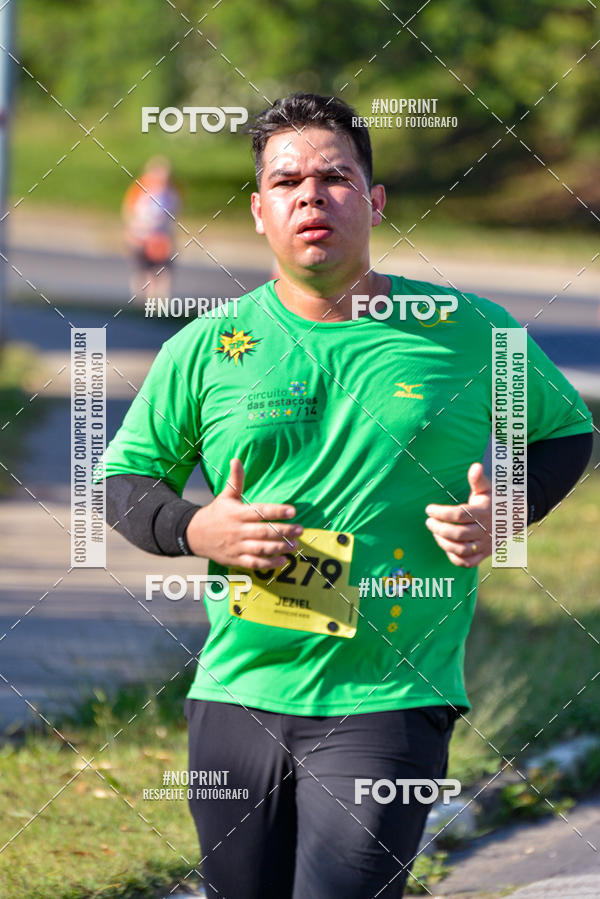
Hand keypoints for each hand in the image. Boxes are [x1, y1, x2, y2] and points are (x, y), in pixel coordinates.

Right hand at [185, 458, 302, 568]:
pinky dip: (268, 564)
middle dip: (284, 531)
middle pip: (264, 532)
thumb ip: (236, 480)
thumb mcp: (226, 496)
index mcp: (238, 513)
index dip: (277, 511)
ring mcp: (237, 546)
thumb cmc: (216, 513)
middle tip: (300, 530)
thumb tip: (236, 459)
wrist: (194, 535)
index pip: (260, 511)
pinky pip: (254, 563)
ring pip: (261, 548)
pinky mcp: (236, 559)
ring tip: (295, 545)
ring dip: (279, 548)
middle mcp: (238, 530)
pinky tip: (282, 561)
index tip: (292, 510)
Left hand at [424, 463, 491, 566]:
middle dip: (438, 528)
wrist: (514, 517)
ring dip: (443, 543)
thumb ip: (478, 479)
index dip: (441, 512)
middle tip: (429, 522)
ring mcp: (485, 544)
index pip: (459, 515)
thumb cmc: (495, 499)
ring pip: (461, 550)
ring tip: (435, 533)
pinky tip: (446, 546)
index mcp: (483, 512)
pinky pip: (468, 562)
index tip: (429, 509)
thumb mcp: (487, 487)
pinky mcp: (484, 554)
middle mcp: (484, 530)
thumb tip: (475, 466)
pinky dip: (455, 558)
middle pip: (457, 534)